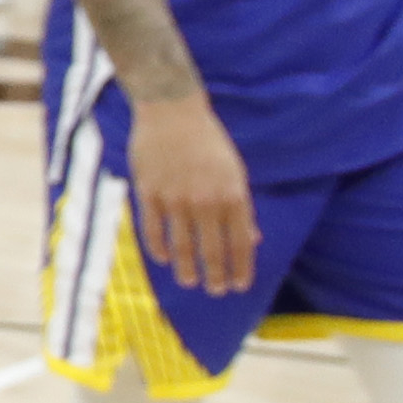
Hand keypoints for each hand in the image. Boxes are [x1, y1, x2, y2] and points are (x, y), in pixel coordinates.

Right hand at [126, 90, 256, 295]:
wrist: (172, 111)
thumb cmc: (208, 140)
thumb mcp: (235, 171)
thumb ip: (242, 208)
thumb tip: (253, 238)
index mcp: (232, 194)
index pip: (240, 242)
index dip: (241, 267)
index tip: (240, 286)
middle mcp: (206, 201)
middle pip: (212, 250)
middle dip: (216, 275)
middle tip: (215, 291)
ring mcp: (176, 199)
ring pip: (182, 246)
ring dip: (187, 269)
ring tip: (190, 282)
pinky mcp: (149, 193)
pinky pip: (154, 230)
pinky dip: (159, 248)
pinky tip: (164, 259)